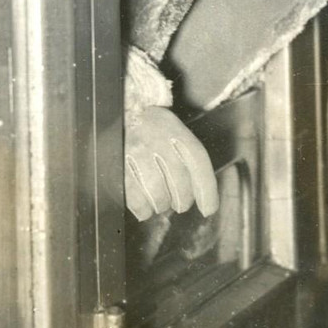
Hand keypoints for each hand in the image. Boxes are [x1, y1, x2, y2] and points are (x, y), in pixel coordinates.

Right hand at [124, 105, 218, 221]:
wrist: (120, 117)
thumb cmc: (153, 131)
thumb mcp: (174, 132)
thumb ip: (190, 159)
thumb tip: (206, 203)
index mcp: (174, 129)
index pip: (197, 160)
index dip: (206, 189)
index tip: (208, 209)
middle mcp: (156, 139)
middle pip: (179, 183)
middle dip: (183, 200)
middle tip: (180, 203)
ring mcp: (136, 154)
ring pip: (158, 196)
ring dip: (162, 204)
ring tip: (160, 199)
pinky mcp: (119, 168)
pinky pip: (137, 201)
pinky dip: (144, 209)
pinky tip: (145, 203)